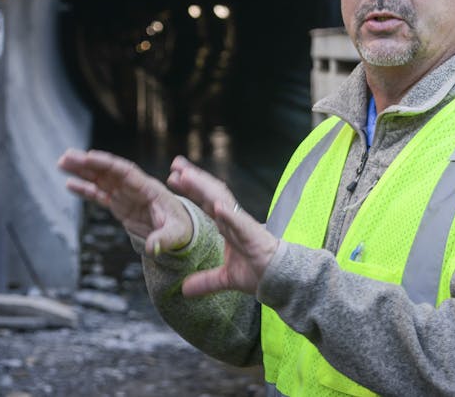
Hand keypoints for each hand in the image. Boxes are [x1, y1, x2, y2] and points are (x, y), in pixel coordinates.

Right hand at [58, 149, 192, 255]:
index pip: (125, 172)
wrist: (181, 232)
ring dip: (82, 171)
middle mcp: (135, 188)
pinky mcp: (120, 205)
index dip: (107, 164)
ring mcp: (126, 195)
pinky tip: (69, 184)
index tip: (89, 156)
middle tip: (66, 157)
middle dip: (88, 163)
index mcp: (148, 188)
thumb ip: (164, 239)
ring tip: (62, 163)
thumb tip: (153, 249)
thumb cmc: (182, 229)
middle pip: (108, 171)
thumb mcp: (177, 234)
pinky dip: (85, 190)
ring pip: (101, 180)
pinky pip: (100, 195)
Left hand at [166, 156, 279, 297]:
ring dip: (204, 188)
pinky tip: (217, 207)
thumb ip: (205, 281)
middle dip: (193, 178)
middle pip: (210, 194)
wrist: (282, 280)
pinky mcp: (255, 237)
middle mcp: (233, 220)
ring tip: (187, 176)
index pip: (205, 202)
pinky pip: (240, 223)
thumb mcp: (225, 279)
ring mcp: (244, 225)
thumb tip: (184, 290)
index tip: (172, 176)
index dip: (190, 189)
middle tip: (175, 164)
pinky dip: (229, 215)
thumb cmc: (259, 273)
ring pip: (222, 202)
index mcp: (226, 225)